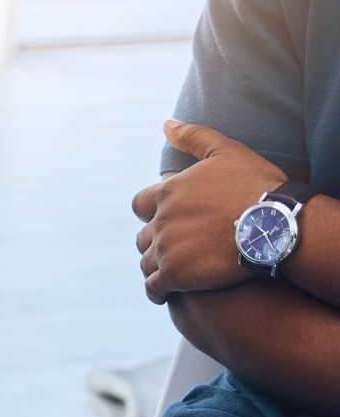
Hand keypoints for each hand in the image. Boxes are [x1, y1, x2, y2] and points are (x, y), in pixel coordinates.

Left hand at [133, 119, 285, 303]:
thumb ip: (194, 137)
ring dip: (156, 266)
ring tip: (173, 269)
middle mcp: (160, 221)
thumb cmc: (256, 186)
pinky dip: (157, 290)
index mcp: (167, 193)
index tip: (167, 218)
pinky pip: (153, 287)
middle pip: (142, 236)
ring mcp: (166, 249)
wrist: (276, 224)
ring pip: (146, 262)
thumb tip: (165, 124)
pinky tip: (166, 292)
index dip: (151, 212)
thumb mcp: (227, 151)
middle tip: (174, 247)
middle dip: (155, 240)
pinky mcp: (175, 275)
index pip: (140, 204)